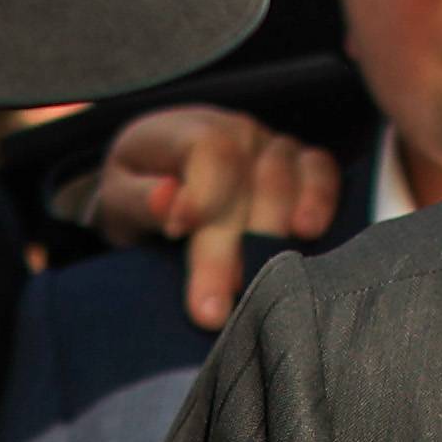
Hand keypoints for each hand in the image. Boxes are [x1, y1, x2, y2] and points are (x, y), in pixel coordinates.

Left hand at [81, 100, 350, 324]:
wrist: (162, 181)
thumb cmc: (140, 195)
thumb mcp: (118, 198)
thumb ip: (138, 199)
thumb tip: (167, 202)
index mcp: (183, 130)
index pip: (209, 151)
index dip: (202, 194)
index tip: (180, 235)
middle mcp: (235, 131)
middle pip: (246, 180)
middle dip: (228, 249)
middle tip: (210, 310)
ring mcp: (273, 145)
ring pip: (284, 180)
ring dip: (271, 236)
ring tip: (255, 288)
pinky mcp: (304, 164)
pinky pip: (322, 172)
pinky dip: (320, 201)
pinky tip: (307, 233)